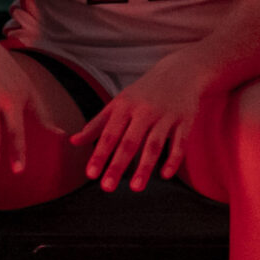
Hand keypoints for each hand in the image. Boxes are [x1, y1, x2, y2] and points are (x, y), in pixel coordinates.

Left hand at [73, 53, 209, 191]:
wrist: (180, 71)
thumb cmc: (144, 91)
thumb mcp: (119, 103)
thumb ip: (97, 124)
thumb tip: (74, 142)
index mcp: (125, 106)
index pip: (109, 135)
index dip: (99, 154)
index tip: (91, 174)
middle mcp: (145, 111)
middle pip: (130, 142)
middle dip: (118, 165)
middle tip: (107, 188)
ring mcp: (166, 116)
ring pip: (154, 145)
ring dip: (145, 167)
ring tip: (135, 188)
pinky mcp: (185, 121)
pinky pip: (179, 143)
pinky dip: (173, 160)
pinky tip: (165, 175)